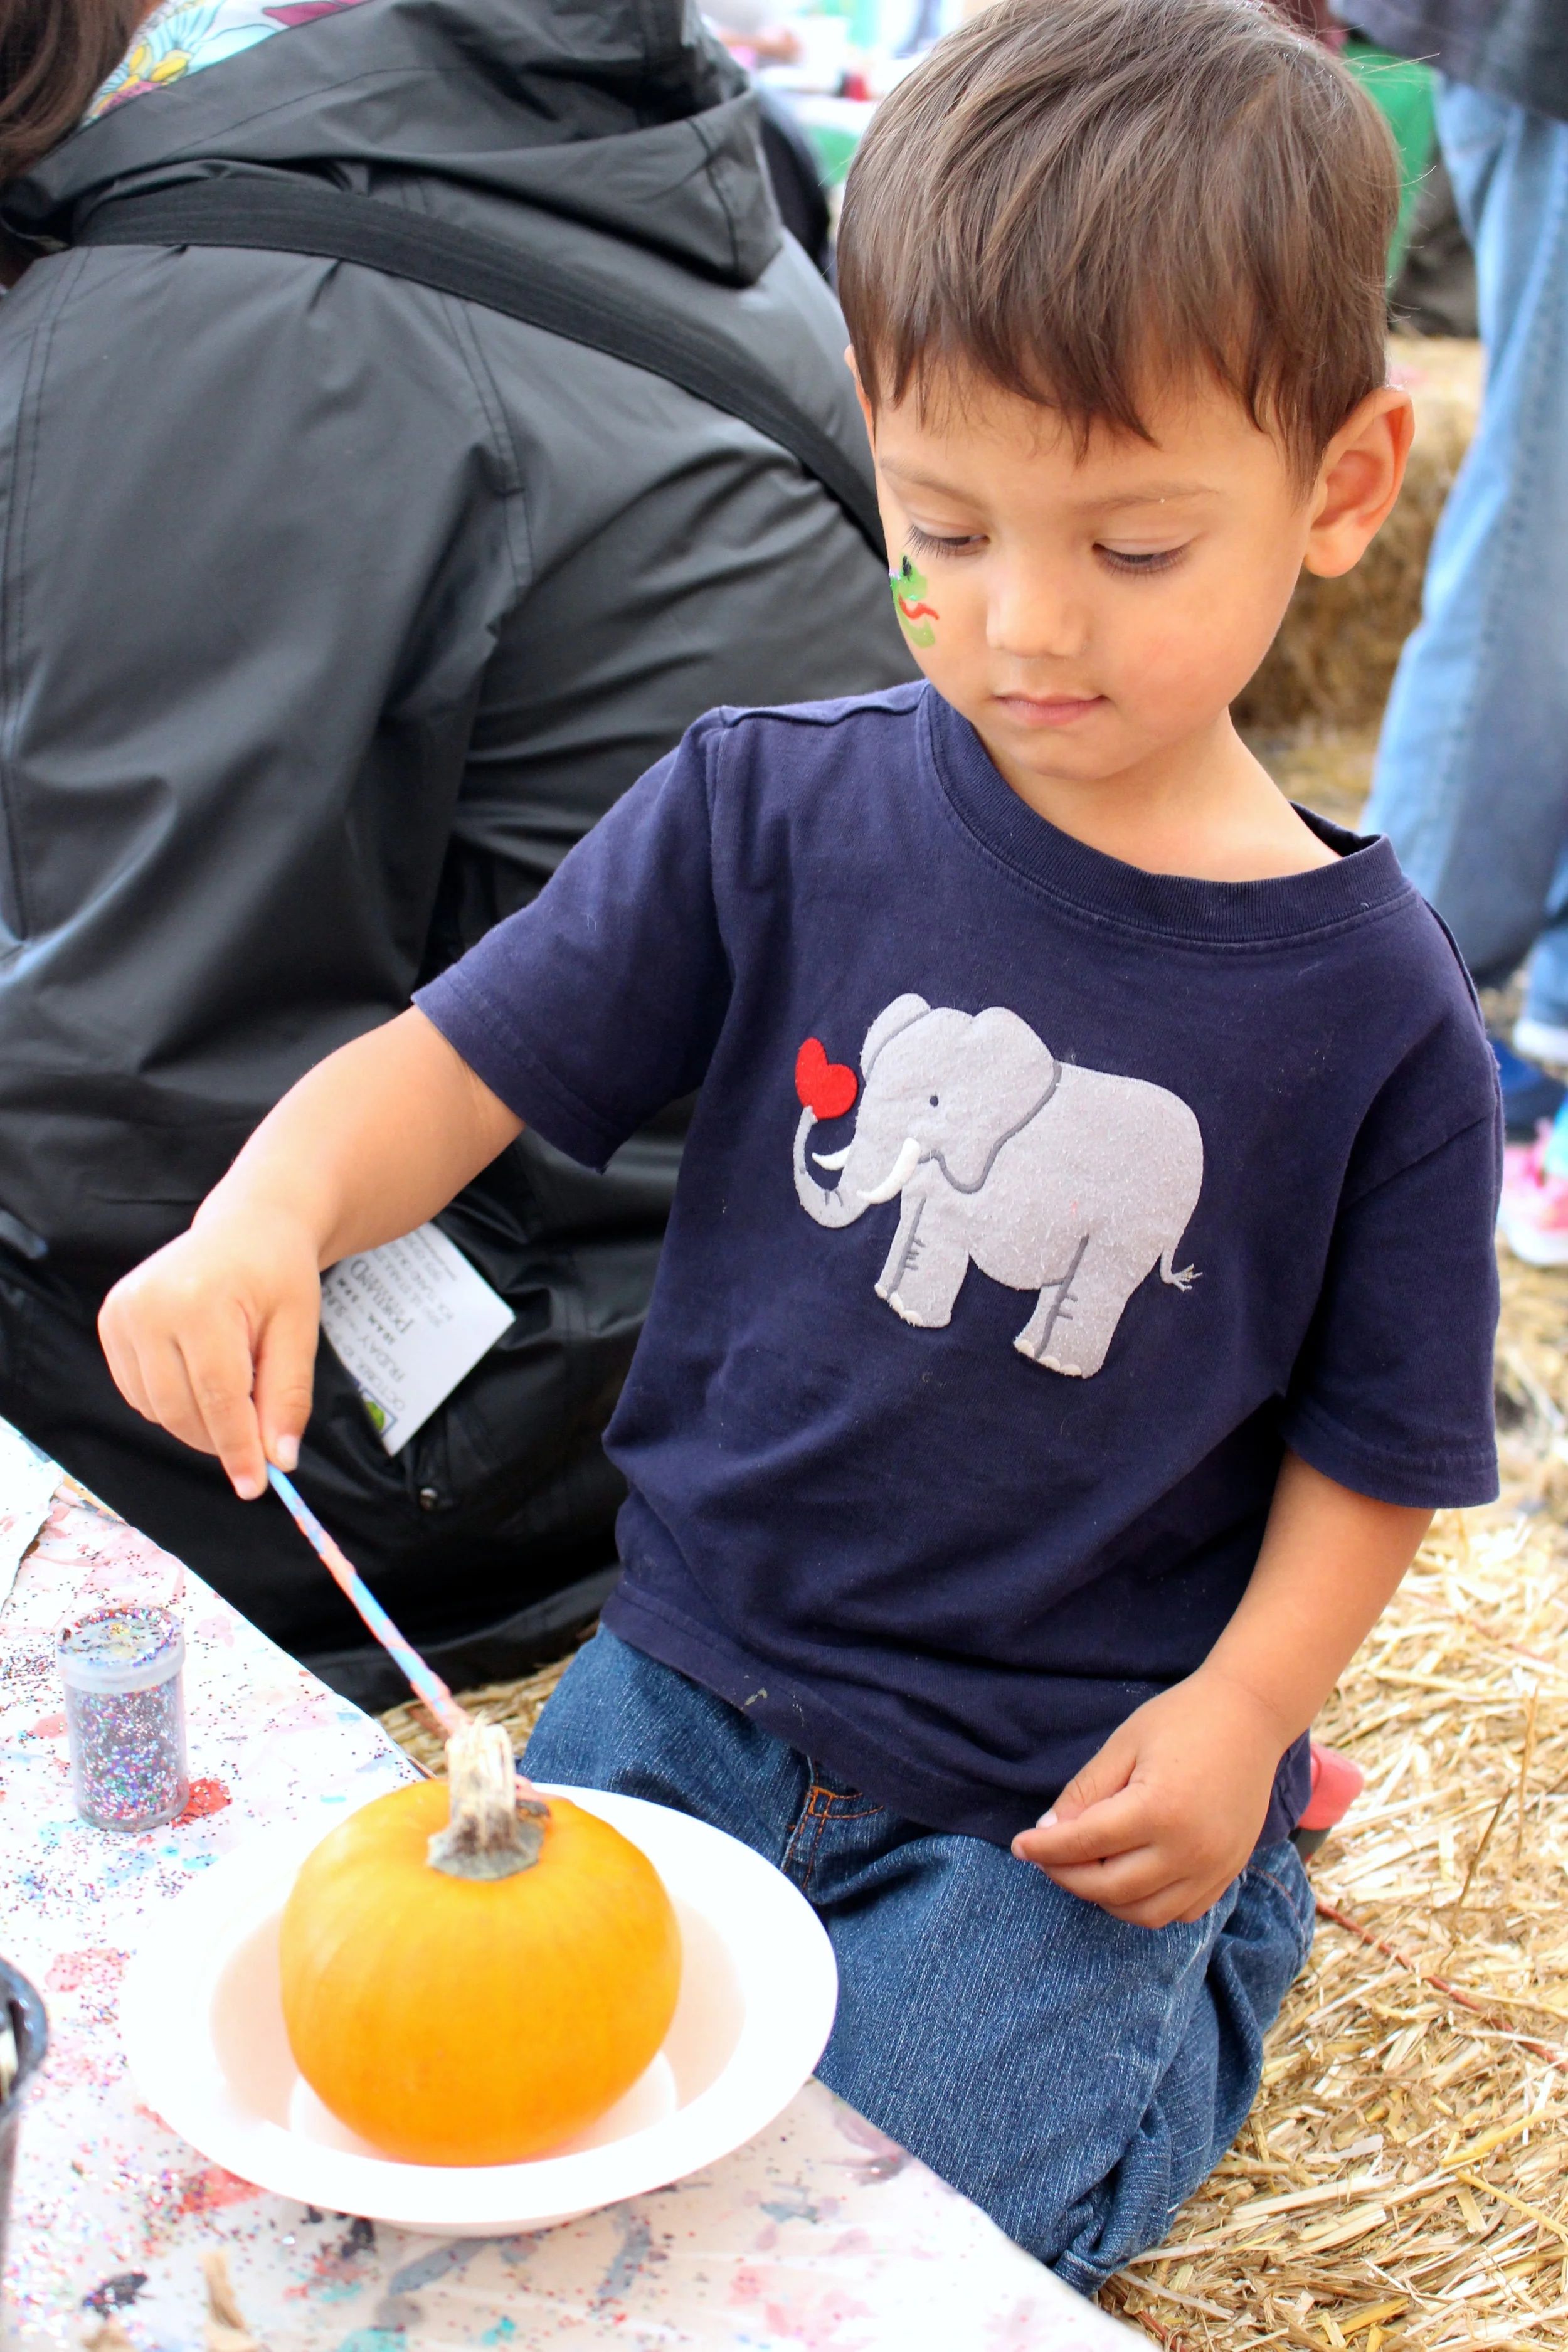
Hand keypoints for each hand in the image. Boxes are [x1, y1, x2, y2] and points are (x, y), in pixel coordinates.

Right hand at [98, 1207, 322, 1500]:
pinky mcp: (110, 1321)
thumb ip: (289, 1395)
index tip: (255, 1486)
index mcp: (200, 1299)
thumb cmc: (278, 1274)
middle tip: (258, 1445)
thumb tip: (280, 1460)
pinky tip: (203, 1377)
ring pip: (157, 1409)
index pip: (218, 1396)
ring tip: (237, 1387)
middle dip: (221, 1439)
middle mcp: (149, 1304)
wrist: (246, 1228)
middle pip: (182, 1408)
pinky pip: (139, 1393)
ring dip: (198, 1422)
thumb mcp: (300, 1329)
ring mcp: (122, 1312)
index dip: (238, 1448)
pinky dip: (173, 1404)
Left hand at [1010, 1668, 1287, 1926]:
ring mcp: (1214, 1867)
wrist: (1251, 1715)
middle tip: (1045, 1857)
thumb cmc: (1182, 1719)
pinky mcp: (1229, 1872)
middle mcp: (1189, 1849)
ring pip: (1145, 1913)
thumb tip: (1048, 1831)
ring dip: (1105, 1898)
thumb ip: (1085, 1792)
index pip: (1085, 1844)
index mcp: (1159, 1810)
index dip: (1045, 1847)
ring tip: (1083, 1869)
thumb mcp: (1123, 1744)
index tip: (1020, 1845)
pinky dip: (1146, 1906)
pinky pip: (1180, 1912)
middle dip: (1067, 1877)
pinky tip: (1127, 1878)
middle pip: (1110, 1887)